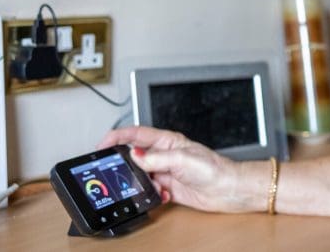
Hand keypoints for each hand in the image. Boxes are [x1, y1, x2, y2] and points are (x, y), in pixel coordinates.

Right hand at [98, 126, 260, 213]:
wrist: (227, 189)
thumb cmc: (213, 168)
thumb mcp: (181, 159)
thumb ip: (156, 158)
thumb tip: (134, 155)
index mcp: (167, 141)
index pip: (136, 134)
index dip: (117, 136)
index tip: (102, 143)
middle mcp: (165, 155)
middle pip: (135, 156)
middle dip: (126, 164)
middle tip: (118, 172)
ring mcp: (165, 171)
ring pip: (140, 176)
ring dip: (141, 183)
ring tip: (150, 185)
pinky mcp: (168, 187)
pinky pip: (150, 191)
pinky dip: (152, 195)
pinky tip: (163, 195)